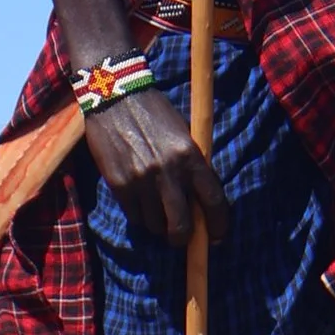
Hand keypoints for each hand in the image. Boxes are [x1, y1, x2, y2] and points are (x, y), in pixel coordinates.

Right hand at [81, 84, 230, 246]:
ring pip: (155, 225)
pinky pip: (134, 216)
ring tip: (156, 211)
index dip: (218, 225)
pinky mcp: (119, 184)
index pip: (213, 201)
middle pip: (182, 226)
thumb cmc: (155, 115)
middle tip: (180, 237)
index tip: (216, 236)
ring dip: (158, 224)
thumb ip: (193, 168)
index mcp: (191, 156)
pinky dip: (140, 216)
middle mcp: (168, 171)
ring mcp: (142, 180)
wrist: (116, 96)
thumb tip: (201, 205)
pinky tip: (140, 202)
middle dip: (183, 238)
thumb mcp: (183, 136)